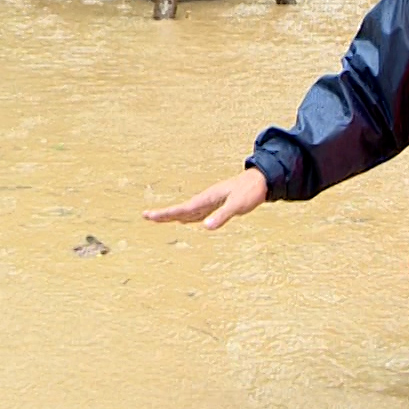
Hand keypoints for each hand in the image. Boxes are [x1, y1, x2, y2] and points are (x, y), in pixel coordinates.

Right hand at [143, 168, 267, 230]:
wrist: (262, 180)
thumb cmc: (250, 192)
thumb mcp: (237, 205)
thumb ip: (222, 216)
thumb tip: (206, 228)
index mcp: (207, 198)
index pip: (182, 209)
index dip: (165, 214)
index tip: (149, 215)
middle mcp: (206, 199)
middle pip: (180, 209)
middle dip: (163, 214)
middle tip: (145, 216)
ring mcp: (211, 201)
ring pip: (187, 211)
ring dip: (173, 215)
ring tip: (158, 218)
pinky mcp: (217, 204)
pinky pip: (197, 212)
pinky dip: (187, 217)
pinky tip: (185, 220)